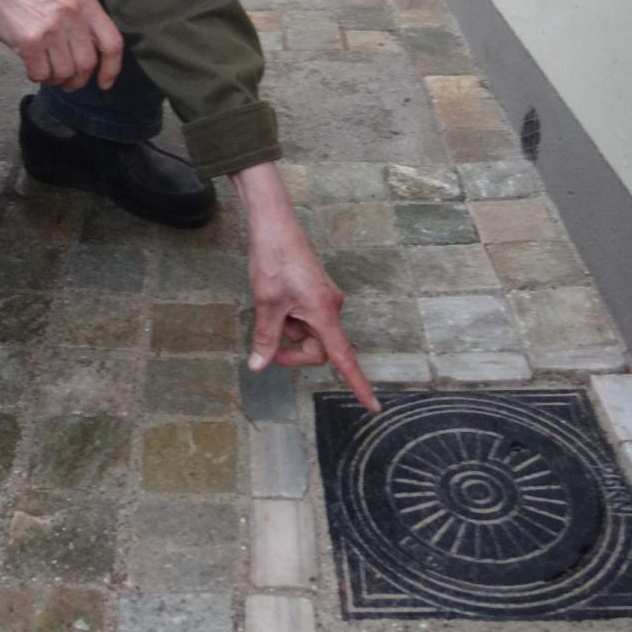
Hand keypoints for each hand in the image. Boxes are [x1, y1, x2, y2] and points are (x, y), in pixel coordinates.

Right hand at [0, 0, 123, 91]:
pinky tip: (32, 67)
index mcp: (85, 1)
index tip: (103, 83)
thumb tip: (96, 59)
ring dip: (56, 80)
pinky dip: (37, 77)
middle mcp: (72, 13)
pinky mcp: (30, 40)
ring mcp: (51, 27)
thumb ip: (84, 21)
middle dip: (77, 80)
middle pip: (87, 63)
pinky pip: (42, 74)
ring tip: (46, 72)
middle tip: (67, 82)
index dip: (111, 68)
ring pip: (64, 72)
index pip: (111, 42)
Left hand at [231, 162, 379, 412]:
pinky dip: (291, 318)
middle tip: (267, 344)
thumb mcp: (266, 304)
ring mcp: (325, 299)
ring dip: (290, 330)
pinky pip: (307, 317)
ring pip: (310, 332)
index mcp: (324, 313)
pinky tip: (276, 300)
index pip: (344, 358)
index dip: (357, 384)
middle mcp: (331, 307)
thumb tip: (259, 366)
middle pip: (319, 348)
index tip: (372, 406)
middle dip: (294, 352)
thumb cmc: (274, 261)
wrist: (275, 226)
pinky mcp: (317, 292)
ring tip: (271, 306)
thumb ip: (266, 338)